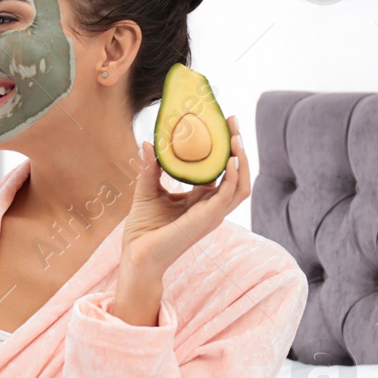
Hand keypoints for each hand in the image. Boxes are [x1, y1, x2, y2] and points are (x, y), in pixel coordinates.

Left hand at [118, 115, 250, 280]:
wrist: (136, 255)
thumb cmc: (143, 229)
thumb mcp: (146, 190)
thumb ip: (151, 167)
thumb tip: (147, 142)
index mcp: (201, 200)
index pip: (221, 170)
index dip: (224, 147)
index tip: (221, 122)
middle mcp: (211, 207)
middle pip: (237, 174)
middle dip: (238, 148)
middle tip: (232, 122)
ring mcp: (212, 215)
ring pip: (241, 185)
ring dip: (241, 160)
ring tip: (236, 137)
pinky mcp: (206, 220)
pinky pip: (228, 197)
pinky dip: (232, 178)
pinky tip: (229, 160)